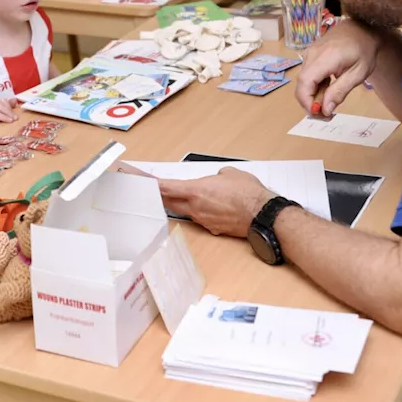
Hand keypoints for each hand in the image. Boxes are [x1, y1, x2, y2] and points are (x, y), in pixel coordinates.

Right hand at [0, 97, 19, 126]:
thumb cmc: (1, 121)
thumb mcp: (7, 113)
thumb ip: (11, 106)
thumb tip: (14, 100)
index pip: (2, 102)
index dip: (9, 107)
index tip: (16, 115)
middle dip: (8, 112)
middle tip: (14, 119)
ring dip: (2, 116)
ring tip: (10, 121)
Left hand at [158, 167, 274, 237]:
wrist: (263, 215)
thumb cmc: (248, 193)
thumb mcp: (230, 173)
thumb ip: (217, 175)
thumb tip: (218, 179)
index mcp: (195, 191)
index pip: (165, 188)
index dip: (149, 184)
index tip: (138, 181)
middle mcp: (195, 208)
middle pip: (169, 202)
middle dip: (161, 195)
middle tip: (153, 189)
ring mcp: (203, 220)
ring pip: (186, 211)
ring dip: (182, 203)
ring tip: (187, 196)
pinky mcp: (213, 228)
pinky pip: (202, 218)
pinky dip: (202, 212)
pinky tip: (213, 207)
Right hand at [295, 19, 381, 117]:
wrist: (362, 27)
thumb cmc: (364, 50)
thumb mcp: (358, 73)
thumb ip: (340, 91)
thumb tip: (325, 110)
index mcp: (325, 58)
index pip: (305, 83)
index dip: (307, 101)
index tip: (319, 114)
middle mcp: (312, 55)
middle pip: (301, 84)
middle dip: (309, 103)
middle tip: (326, 114)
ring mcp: (309, 53)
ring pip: (303, 81)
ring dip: (312, 96)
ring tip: (329, 103)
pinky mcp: (311, 54)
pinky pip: (307, 74)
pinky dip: (314, 87)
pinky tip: (327, 90)